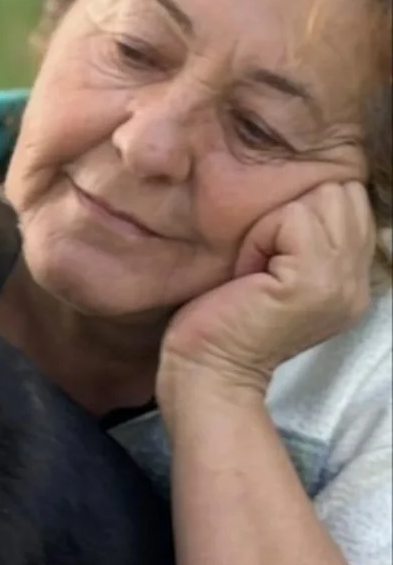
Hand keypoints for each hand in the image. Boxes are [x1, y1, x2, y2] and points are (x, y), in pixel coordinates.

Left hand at [157, 181, 374, 419]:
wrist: (206, 373)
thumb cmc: (224, 321)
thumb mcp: (279, 273)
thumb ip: (307, 240)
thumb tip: (309, 191)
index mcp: (353, 280)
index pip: (350, 201)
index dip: (300, 216)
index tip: (270, 261)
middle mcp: (358, 282)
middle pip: (341, 193)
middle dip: (292, 214)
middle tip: (262, 263)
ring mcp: (341, 282)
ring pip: (322, 198)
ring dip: (275, 225)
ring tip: (256, 269)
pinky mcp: (313, 281)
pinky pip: (293, 217)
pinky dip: (260, 237)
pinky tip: (248, 274)